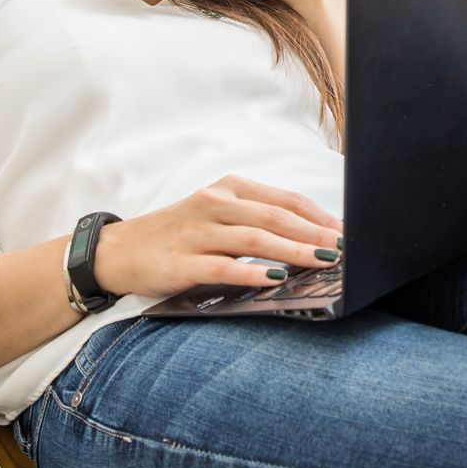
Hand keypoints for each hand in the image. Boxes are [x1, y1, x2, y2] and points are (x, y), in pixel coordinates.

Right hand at [90, 176, 344, 297]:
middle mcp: (214, 204)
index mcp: (229, 188)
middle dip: (315, 233)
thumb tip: (313, 239)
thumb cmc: (179, 236)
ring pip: (253, 239)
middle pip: (275, 217)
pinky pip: (221, 267)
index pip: (285, 200)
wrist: (118, 251)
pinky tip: (274, 279)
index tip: (349, 233)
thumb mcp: (218, 217)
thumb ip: (257, 221)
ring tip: (322, 261)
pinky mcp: (181, 262)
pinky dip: (250, 272)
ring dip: (292, 250)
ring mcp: (197, 232)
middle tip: (346, 249)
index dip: (320, 216)